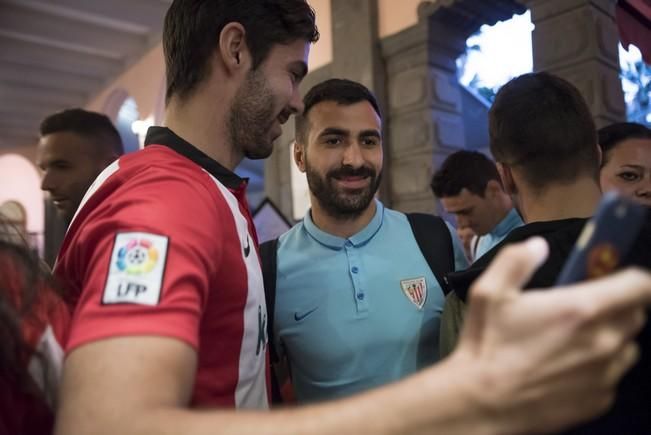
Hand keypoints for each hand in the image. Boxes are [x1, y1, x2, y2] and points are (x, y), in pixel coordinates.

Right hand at [452, 237, 649, 433]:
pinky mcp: (600, 401)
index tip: (618, 277)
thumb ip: (517, 261)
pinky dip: (600, 368)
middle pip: (637, 315)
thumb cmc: (486, 345)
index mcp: (581, 308)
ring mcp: (605, 374)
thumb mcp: (489, 292)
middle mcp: (603, 341)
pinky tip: (568, 368)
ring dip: (613, 338)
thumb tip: (540, 246)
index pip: (638, 285)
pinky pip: (612, 377)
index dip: (634, 278)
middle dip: (620, 306)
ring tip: (579, 340)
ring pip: (628, 348)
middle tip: (588, 306)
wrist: (483, 403)